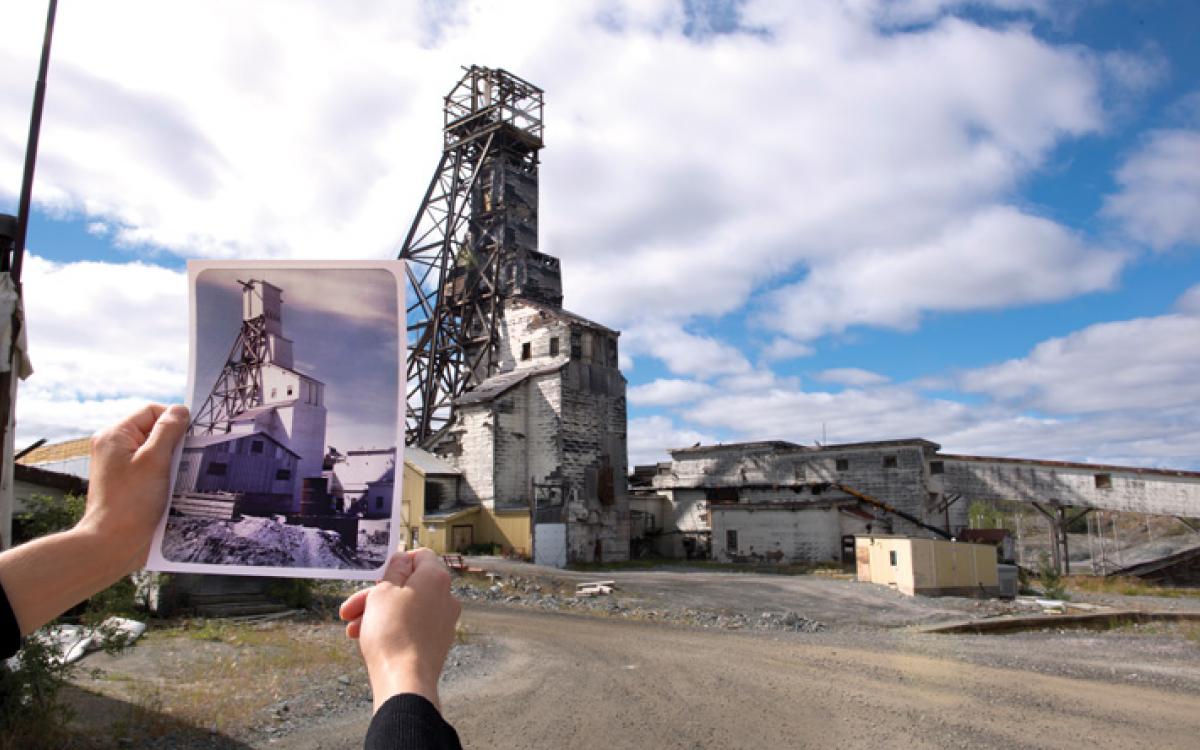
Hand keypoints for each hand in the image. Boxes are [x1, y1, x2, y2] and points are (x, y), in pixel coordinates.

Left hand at [78, 403, 189, 575]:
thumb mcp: (154, 460)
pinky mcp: (127, 483)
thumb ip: (168, 431)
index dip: (174, 420)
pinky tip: (174, 488)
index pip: (151, 412)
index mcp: (115, 435)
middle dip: (175, 443)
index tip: (191, 437)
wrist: (112, 544)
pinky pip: (152, 469)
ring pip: (156, 451)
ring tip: (179, 477)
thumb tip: (180, 411)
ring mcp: (120, 466)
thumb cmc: (131, 502)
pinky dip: (166, 475)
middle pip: (154, 431)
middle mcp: (114, 447)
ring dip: (172, 461)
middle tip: (187, 459)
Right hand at [339, 549, 460, 711]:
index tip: (377, 576)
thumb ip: (394, 570)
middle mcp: (446, 597)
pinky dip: (392, 629)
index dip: (397, 563)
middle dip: (376, 595)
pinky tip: (367, 640)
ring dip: (378, 614)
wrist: (405, 681)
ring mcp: (444, 621)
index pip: (420, 556)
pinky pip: (413, 627)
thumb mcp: (383, 591)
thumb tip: (403, 559)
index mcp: (436, 578)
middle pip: (408, 586)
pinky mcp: (437, 643)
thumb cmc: (392, 632)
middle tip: (350, 609)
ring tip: (352, 630)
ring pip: (407, 608)